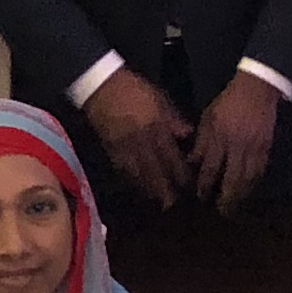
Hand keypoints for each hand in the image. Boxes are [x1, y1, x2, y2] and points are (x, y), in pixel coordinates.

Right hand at [84, 68, 192, 206]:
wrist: (102, 87)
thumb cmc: (135, 90)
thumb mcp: (160, 99)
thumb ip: (174, 119)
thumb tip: (188, 135)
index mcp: (156, 129)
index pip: (172, 158)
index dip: (181, 174)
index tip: (189, 186)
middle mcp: (142, 143)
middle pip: (156, 172)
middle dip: (165, 190)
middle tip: (173, 205)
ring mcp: (125, 149)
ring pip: (139, 175)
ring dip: (149, 191)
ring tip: (158, 203)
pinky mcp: (111, 150)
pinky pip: (123, 170)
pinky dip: (132, 182)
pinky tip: (138, 188)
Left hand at [192, 70, 284, 205]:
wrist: (257, 89)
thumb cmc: (228, 102)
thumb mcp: (208, 118)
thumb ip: (202, 142)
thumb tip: (193, 162)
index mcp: (220, 137)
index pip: (211, 168)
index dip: (205, 185)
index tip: (201, 197)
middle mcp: (237, 146)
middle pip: (232, 178)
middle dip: (226, 198)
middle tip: (222, 212)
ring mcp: (254, 148)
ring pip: (248, 178)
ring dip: (241, 195)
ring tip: (236, 206)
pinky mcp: (267, 147)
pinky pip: (260, 171)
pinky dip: (254, 183)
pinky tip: (249, 190)